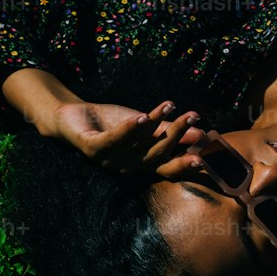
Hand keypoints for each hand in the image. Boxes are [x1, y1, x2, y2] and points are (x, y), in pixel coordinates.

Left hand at [53, 98, 209, 177]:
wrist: (73, 116)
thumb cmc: (111, 122)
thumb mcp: (145, 125)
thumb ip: (169, 130)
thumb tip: (201, 133)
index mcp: (140, 164)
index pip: (166, 169)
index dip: (183, 165)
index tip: (203, 159)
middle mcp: (126, 166)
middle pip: (156, 153)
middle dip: (176, 136)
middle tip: (193, 119)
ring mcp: (108, 159)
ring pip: (137, 144)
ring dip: (156, 125)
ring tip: (171, 106)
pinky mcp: (92, 148)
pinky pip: (114, 139)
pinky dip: (130, 128)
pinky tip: (143, 116)